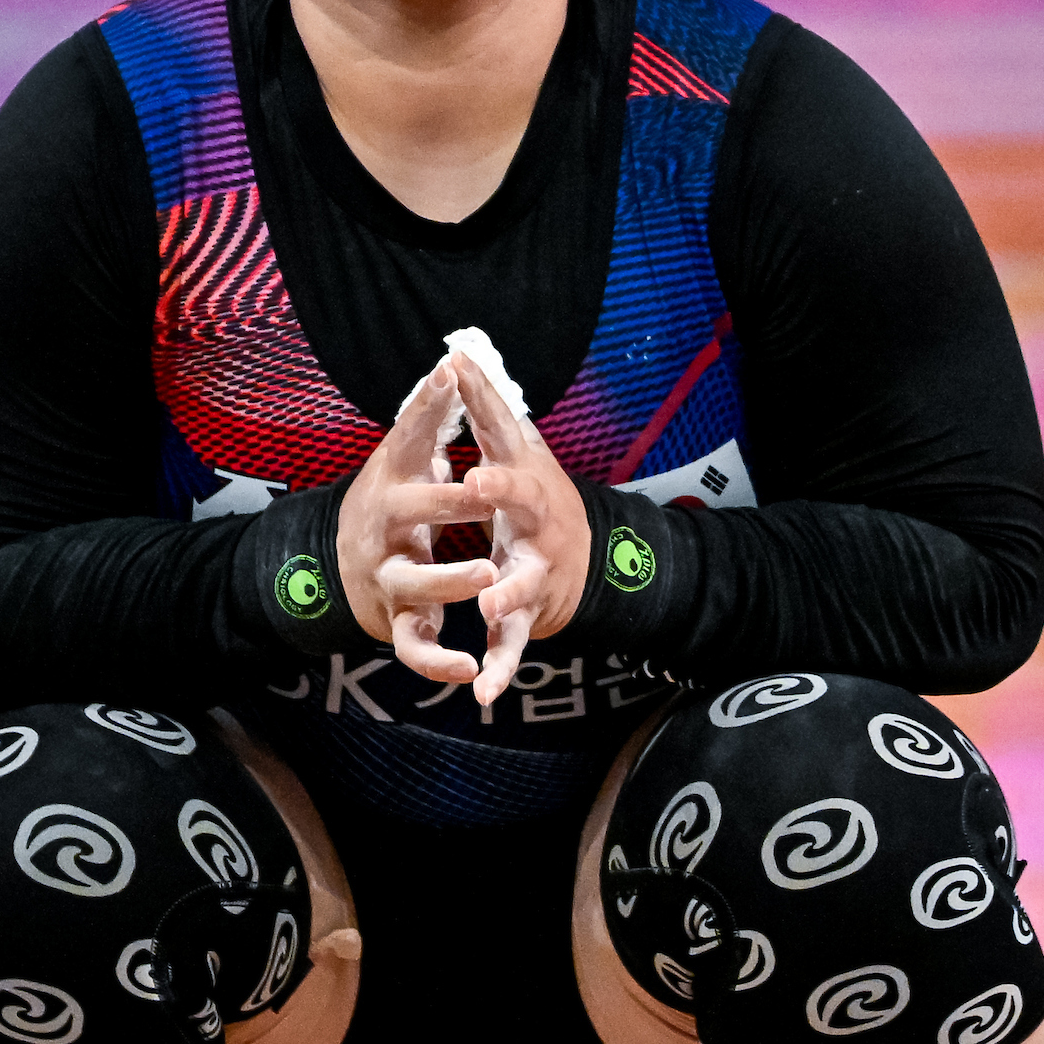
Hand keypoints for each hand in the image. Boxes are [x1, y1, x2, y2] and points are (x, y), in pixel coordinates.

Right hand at [335, 359, 503, 683]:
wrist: (343, 570)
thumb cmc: (388, 505)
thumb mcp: (401, 461)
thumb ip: (427, 422)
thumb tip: (454, 361)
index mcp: (393, 484)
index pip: (406, 437)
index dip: (427, 405)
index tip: (451, 371)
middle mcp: (385, 530)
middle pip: (408, 513)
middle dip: (442, 502)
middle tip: (479, 488)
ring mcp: (389, 577)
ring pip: (414, 582)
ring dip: (448, 580)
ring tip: (485, 572)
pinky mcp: (400, 622)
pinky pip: (415, 647)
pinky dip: (439, 663)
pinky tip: (472, 670)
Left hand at [452, 351, 591, 705]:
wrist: (585, 555)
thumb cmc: (536, 490)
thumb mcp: (518, 446)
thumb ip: (487, 403)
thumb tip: (458, 348)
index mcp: (528, 489)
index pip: (511, 470)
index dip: (495, 465)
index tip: (471, 459)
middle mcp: (538, 534)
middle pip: (524, 535)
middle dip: (505, 522)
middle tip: (484, 531)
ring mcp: (535, 578)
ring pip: (520, 596)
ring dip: (505, 606)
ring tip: (489, 615)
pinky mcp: (527, 618)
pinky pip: (511, 648)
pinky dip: (498, 671)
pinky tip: (482, 695)